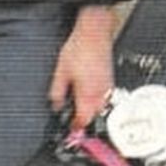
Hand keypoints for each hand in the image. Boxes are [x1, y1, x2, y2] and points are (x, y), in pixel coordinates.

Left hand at [49, 6, 114, 129]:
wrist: (94, 32)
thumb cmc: (79, 48)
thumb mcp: (60, 71)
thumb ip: (57, 92)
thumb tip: (55, 104)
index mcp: (87, 94)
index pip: (83, 120)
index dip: (76, 129)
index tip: (71, 132)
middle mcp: (100, 93)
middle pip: (93, 116)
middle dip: (84, 121)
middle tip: (74, 123)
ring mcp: (107, 86)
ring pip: (100, 107)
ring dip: (90, 111)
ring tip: (79, 110)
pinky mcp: (109, 79)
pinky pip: (104, 96)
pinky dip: (96, 101)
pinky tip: (88, 96)